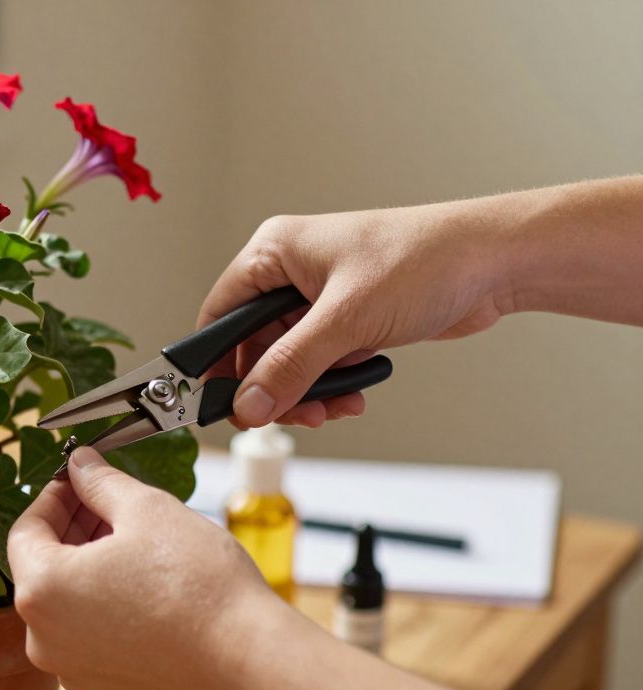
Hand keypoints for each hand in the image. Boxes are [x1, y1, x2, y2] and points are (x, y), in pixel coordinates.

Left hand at [6, 447, 286, 689]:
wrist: (249, 659)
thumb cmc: (198, 586)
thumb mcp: (145, 509)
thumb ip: (100, 483)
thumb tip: (80, 466)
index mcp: (42, 591)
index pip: (25, 531)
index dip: (53, 498)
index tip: (78, 481)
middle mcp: (46, 640)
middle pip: (45, 569)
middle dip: (74, 529)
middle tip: (108, 502)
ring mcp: (77, 669)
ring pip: (69, 605)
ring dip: (92, 567)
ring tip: (134, 540)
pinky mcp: (110, 687)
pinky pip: (95, 636)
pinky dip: (109, 606)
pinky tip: (147, 584)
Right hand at [200, 201, 514, 427]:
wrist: (495, 262)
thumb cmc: (424, 260)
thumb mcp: (346, 320)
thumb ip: (290, 367)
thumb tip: (248, 405)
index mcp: (274, 252)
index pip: (219, 315)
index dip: (215, 364)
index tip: (222, 404)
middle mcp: (291, 272)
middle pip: (252, 346)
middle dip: (271, 387)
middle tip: (287, 415)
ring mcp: (320, 297)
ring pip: (288, 360)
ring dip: (305, 392)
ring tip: (330, 408)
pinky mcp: (348, 318)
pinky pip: (320, 363)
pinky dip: (331, 385)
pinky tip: (353, 396)